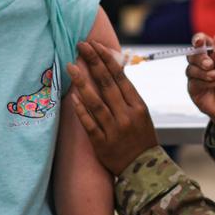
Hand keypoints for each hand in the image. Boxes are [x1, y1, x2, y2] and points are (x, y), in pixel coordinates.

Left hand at [65, 40, 158, 174]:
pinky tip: (72, 97)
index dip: (106, 59)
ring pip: (96, 103)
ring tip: (70, 66)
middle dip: (93, 62)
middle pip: (107, 84)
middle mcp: (126, 116)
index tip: (95, 45)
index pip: (120, 77)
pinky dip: (81, 110)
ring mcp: (114, 130)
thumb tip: (111, 70)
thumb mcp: (141, 114)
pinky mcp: (102, 144)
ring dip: (82, 83)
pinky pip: (90, 124)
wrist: (144, 169)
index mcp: (138, 106)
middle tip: (81, 45)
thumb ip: (127, 95)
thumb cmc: (140, 138)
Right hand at [186, 30, 214, 133]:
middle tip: (211, 63)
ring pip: (190, 69)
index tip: (200, 41)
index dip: (198, 40)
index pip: (201, 43)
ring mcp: (198, 80)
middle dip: (199, 58)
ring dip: (203, 71)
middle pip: (191, 55)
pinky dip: (204, 82)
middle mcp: (204, 67)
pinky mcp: (196, 93)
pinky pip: (193, 83)